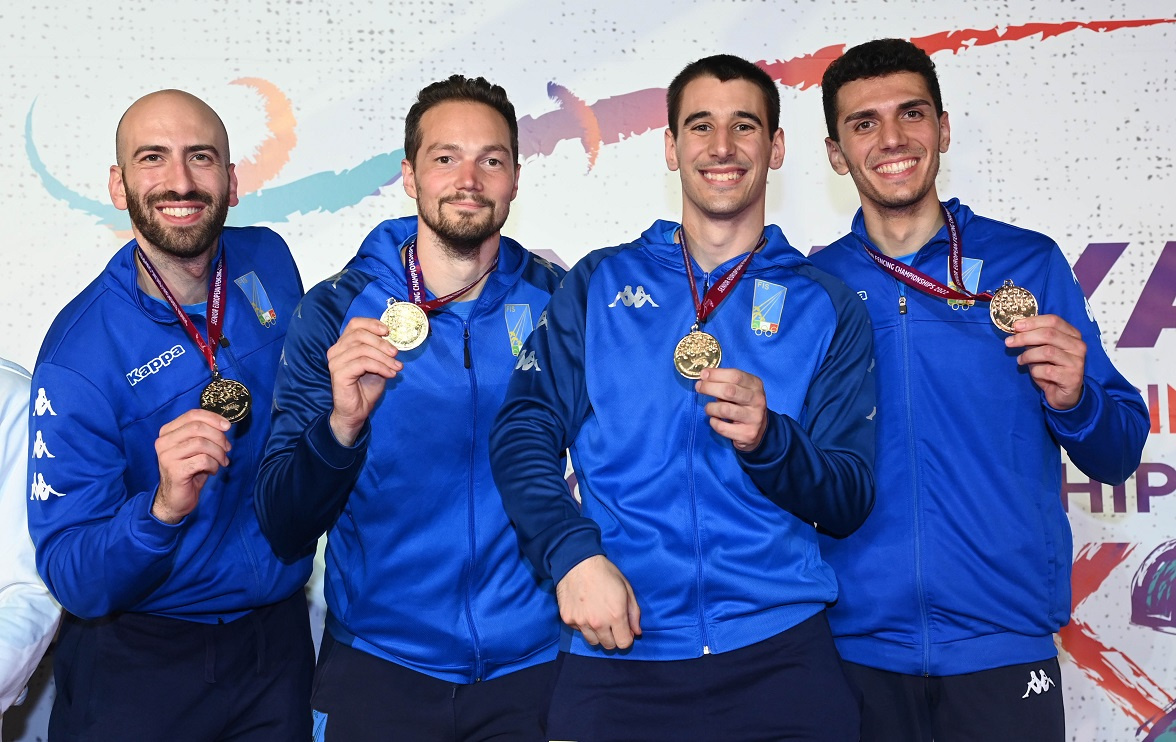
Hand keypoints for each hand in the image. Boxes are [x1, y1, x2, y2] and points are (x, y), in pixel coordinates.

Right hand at [152, 409, 232, 523]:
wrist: (176, 498)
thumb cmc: (189, 470)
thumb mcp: (196, 448)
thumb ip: (205, 434)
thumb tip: (224, 425)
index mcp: (167, 432)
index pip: (192, 415)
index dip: (213, 418)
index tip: (227, 426)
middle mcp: (163, 441)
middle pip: (198, 428)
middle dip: (218, 437)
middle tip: (227, 448)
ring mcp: (167, 456)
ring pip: (202, 443)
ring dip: (218, 452)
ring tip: (221, 461)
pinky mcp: (175, 471)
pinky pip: (203, 460)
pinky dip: (214, 465)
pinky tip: (213, 471)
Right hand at [327, 317, 402, 445]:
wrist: (356, 411)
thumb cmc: (366, 388)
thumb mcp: (378, 364)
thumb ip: (381, 351)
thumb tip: (394, 341)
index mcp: (344, 344)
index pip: (355, 324)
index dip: (372, 324)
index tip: (388, 331)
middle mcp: (336, 350)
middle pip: (360, 335)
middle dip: (382, 343)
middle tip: (396, 354)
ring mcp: (336, 361)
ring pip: (363, 349)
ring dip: (384, 358)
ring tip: (396, 367)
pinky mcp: (339, 373)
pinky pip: (363, 363)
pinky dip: (380, 367)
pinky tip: (390, 374)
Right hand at [555, 555, 641, 649]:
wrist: (577, 562)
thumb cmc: (605, 573)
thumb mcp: (626, 588)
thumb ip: (634, 613)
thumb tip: (637, 632)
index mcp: (616, 615)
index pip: (624, 643)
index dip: (626, 637)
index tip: (624, 629)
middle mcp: (598, 623)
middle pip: (608, 645)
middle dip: (613, 637)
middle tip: (611, 622)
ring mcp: (581, 623)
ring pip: (593, 641)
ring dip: (598, 634)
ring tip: (597, 617)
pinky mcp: (568, 619)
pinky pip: (579, 631)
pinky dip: (583, 625)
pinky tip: (585, 610)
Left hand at [695, 367, 768, 450]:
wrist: (760, 429)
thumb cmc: (744, 404)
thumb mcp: (741, 389)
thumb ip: (726, 382)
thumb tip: (704, 376)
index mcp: (756, 385)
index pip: (735, 376)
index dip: (716, 374)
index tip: (703, 374)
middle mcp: (757, 400)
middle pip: (729, 391)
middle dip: (709, 388)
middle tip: (699, 387)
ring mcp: (754, 418)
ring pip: (725, 410)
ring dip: (710, 408)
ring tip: (708, 408)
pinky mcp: (747, 434)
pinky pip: (722, 427)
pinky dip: (713, 422)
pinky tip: (714, 420)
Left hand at [1005, 313, 1085, 409]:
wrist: (1064, 394)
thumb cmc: (1052, 369)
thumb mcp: (1043, 350)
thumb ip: (1035, 339)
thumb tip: (1017, 328)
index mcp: (1073, 335)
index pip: (1053, 320)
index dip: (1032, 321)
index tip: (1015, 326)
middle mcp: (1078, 346)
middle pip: (1048, 334)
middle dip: (1025, 337)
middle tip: (1009, 342)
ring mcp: (1077, 362)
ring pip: (1046, 351)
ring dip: (1028, 355)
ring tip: (1020, 360)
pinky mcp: (1072, 378)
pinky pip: (1046, 370)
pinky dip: (1035, 371)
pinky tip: (1033, 373)